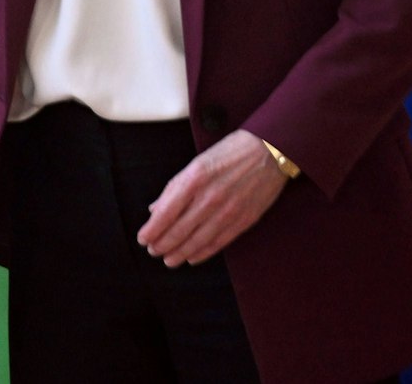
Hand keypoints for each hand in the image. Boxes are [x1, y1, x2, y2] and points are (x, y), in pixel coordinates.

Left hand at [136, 129, 290, 266]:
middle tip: (154, 251)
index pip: (166, 212)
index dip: (152, 230)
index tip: (143, 239)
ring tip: (169, 260)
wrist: (268, 151)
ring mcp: (228, 211)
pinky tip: (192, 258)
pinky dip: (203, 253)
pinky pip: (219, 242)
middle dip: (163, 244)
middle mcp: (209, 198)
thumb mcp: (196, 163)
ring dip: (180, 253)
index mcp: (194, 179)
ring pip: (198, 240)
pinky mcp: (244, 220)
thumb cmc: (229, 153)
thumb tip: (155, 209)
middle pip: (179, 230)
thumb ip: (175, 187)